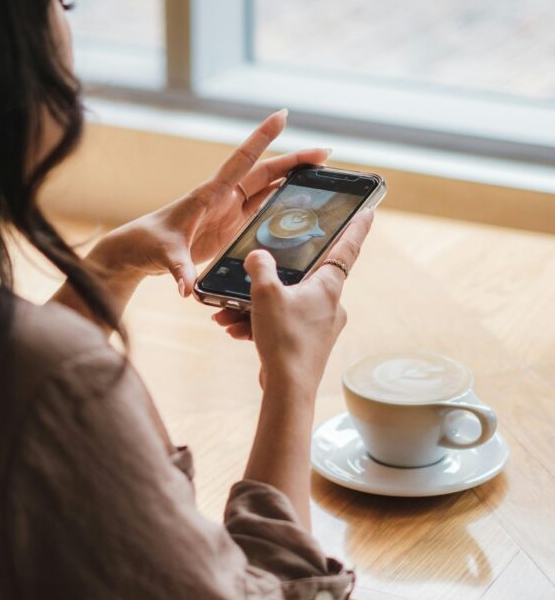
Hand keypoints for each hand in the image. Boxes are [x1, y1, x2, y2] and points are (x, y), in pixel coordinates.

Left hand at [92, 110, 329, 296]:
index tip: (283, 115)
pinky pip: (263, 210)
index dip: (262, 138)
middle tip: (326, 154)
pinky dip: (283, 204)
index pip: (241, 160)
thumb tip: (187, 288)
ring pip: (267, 189)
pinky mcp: (231, 227)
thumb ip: (178, 269)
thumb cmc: (146, 244)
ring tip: (323, 174)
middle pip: (265, 173)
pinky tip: (303, 204)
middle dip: (295, 161)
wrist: (136, 253)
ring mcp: (229, 211)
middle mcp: (223, 197)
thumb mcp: (163, 255)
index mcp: (209, 194)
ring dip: (293, 180)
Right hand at [214, 210, 372, 392]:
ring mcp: (321, 327)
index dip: (357, 227)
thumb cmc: (284, 338)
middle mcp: (331, 305)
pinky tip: (237, 331)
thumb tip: (257, 256)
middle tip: (248, 279)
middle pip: (301, 279)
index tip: (369, 210)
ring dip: (256, 308)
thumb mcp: (265, 293)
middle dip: (269, 281)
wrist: (288, 389)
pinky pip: (282, 325)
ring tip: (229, 315)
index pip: (347, 247)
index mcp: (329, 286)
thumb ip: (260, 267)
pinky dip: (260, 325)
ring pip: (285, 305)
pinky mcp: (308, 345)